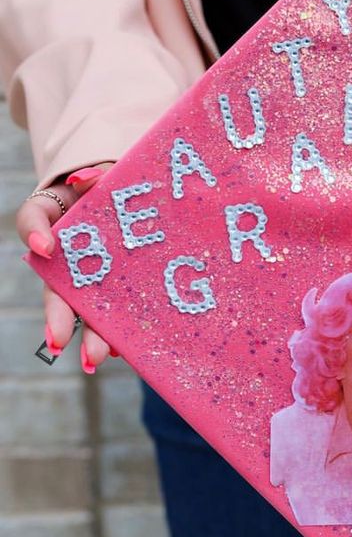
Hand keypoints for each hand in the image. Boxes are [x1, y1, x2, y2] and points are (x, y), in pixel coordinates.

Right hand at [18, 163, 115, 373]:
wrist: (131, 202)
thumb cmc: (107, 188)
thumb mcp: (100, 177)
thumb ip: (93, 176)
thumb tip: (85, 180)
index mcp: (55, 222)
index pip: (35, 225)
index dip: (36, 235)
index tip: (45, 247)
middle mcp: (66, 258)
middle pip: (57, 290)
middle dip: (60, 317)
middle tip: (60, 341)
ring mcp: (90, 278)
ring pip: (84, 311)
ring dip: (90, 337)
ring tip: (94, 359)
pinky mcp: (115, 290)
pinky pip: (113, 315)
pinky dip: (117, 334)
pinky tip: (123, 350)